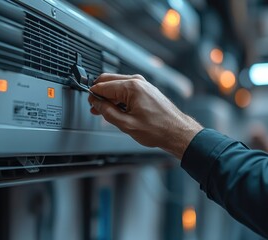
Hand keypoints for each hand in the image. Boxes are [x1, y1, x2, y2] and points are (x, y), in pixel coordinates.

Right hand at [88, 73, 202, 158]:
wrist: (177, 132)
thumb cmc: (158, 129)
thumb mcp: (126, 124)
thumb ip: (107, 112)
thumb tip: (96, 103)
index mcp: (131, 87)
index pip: (103, 86)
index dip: (93, 96)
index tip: (90, 105)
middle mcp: (137, 81)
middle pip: (108, 80)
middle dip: (99, 93)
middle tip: (94, 107)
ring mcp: (142, 84)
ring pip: (116, 84)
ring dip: (108, 96)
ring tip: (104, 111)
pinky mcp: (146, 88)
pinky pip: (125, 88)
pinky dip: (118, 96)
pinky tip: (116, 109)